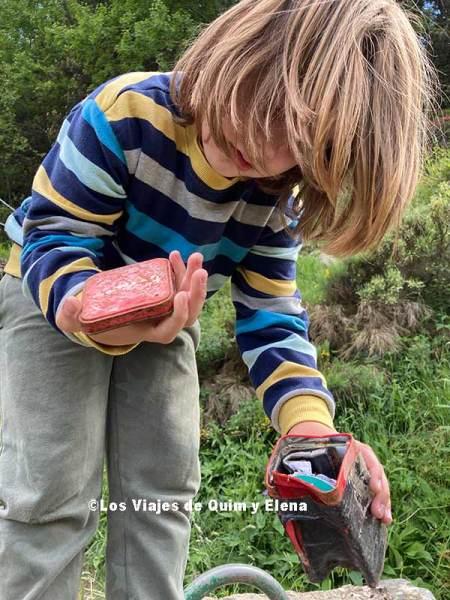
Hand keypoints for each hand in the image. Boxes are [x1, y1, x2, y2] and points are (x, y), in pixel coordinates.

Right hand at [55, 251, 207, 345]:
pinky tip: (175, 255)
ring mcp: (166, 308)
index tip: (180, 295)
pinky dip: (181, 270)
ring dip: (194, 277)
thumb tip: (70, 304)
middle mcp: (161, 322)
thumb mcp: (73, 320)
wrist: (98, 314)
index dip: (178, 315)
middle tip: (199, 271)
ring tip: (196, 257)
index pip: (169, 330)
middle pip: (188, 314)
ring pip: (189, 297)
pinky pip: (180, 284)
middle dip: (196, 293)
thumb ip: (69, 316)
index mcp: (146, 331)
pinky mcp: (164, 294)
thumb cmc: (89, 320)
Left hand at [287, 421, 391, 525]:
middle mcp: (357, 455)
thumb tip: (272, 494)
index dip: (372, 473)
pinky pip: (374, 489)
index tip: (374, 487)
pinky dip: (380, 503)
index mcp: (346, 446)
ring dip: (383, 502)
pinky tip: (382, 520)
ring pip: (378, 482)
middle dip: (380, 494)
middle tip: (378, 513)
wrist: (311, 435)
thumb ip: (290, 470)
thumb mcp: (299, 452)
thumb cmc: (304, 445)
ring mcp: (361, 465)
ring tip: (384, 519)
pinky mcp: (360, 477)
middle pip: (375, 472)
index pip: (365, 456)